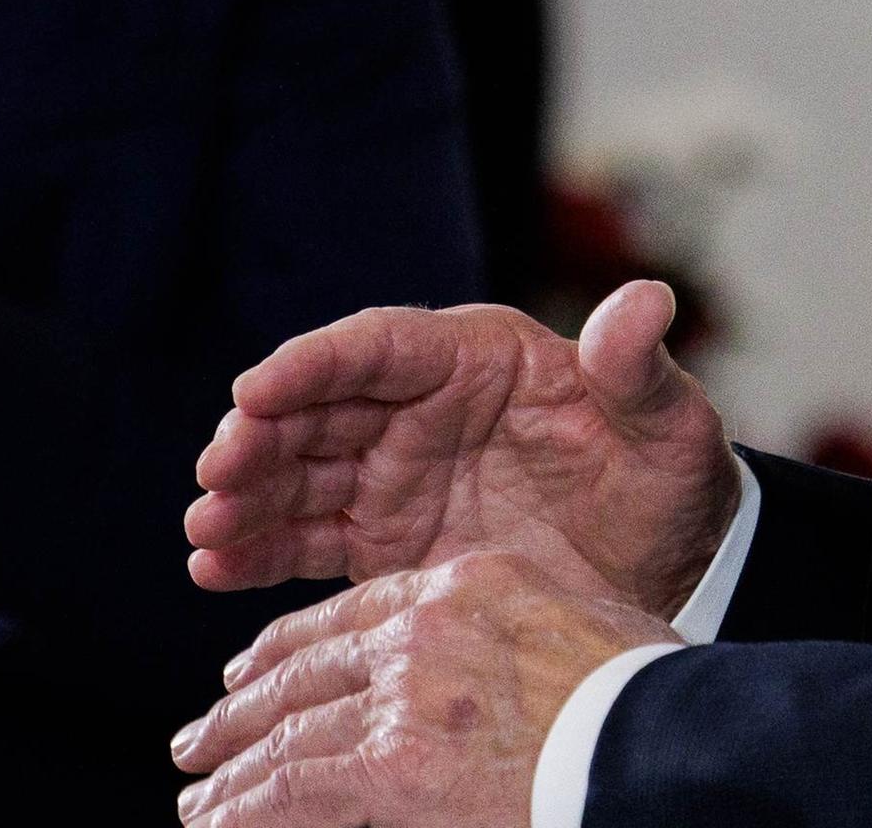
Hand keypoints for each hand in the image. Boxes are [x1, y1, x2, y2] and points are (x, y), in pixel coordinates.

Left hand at [169, 552, 674, 826]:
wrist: (671, 745)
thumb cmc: (653, 701)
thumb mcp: (585, 623)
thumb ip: (514, 632)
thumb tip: (493, 669)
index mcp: (465, 582)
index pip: (353, 612)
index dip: (293, 645)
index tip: (254, 668)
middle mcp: (422, 629)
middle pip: (307, 668)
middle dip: (244, 708)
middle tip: (200, 738)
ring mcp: (405, 696)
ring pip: (290, 731)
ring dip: (233, 768)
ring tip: (198, 796)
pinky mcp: (396, 766)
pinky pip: (297, 789)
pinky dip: (247, 809)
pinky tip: (217, 823)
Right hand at [185, 279, 733, 619]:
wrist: (669, 572)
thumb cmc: (669, 482)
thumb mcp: (670, 428)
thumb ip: (640, 370)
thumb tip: (647, 299)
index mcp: (475, 360)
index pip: (378, 347)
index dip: (314, 365)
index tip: (255, 390)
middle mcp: (419, 409)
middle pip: (320, 409)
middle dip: (260, 437)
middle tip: (217, 473)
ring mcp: (394, 476)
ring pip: (300, 475)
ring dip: (245, 497)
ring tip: (202, 534)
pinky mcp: (384, 542)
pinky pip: (308, 540)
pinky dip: (259, 553)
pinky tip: (214, 570)